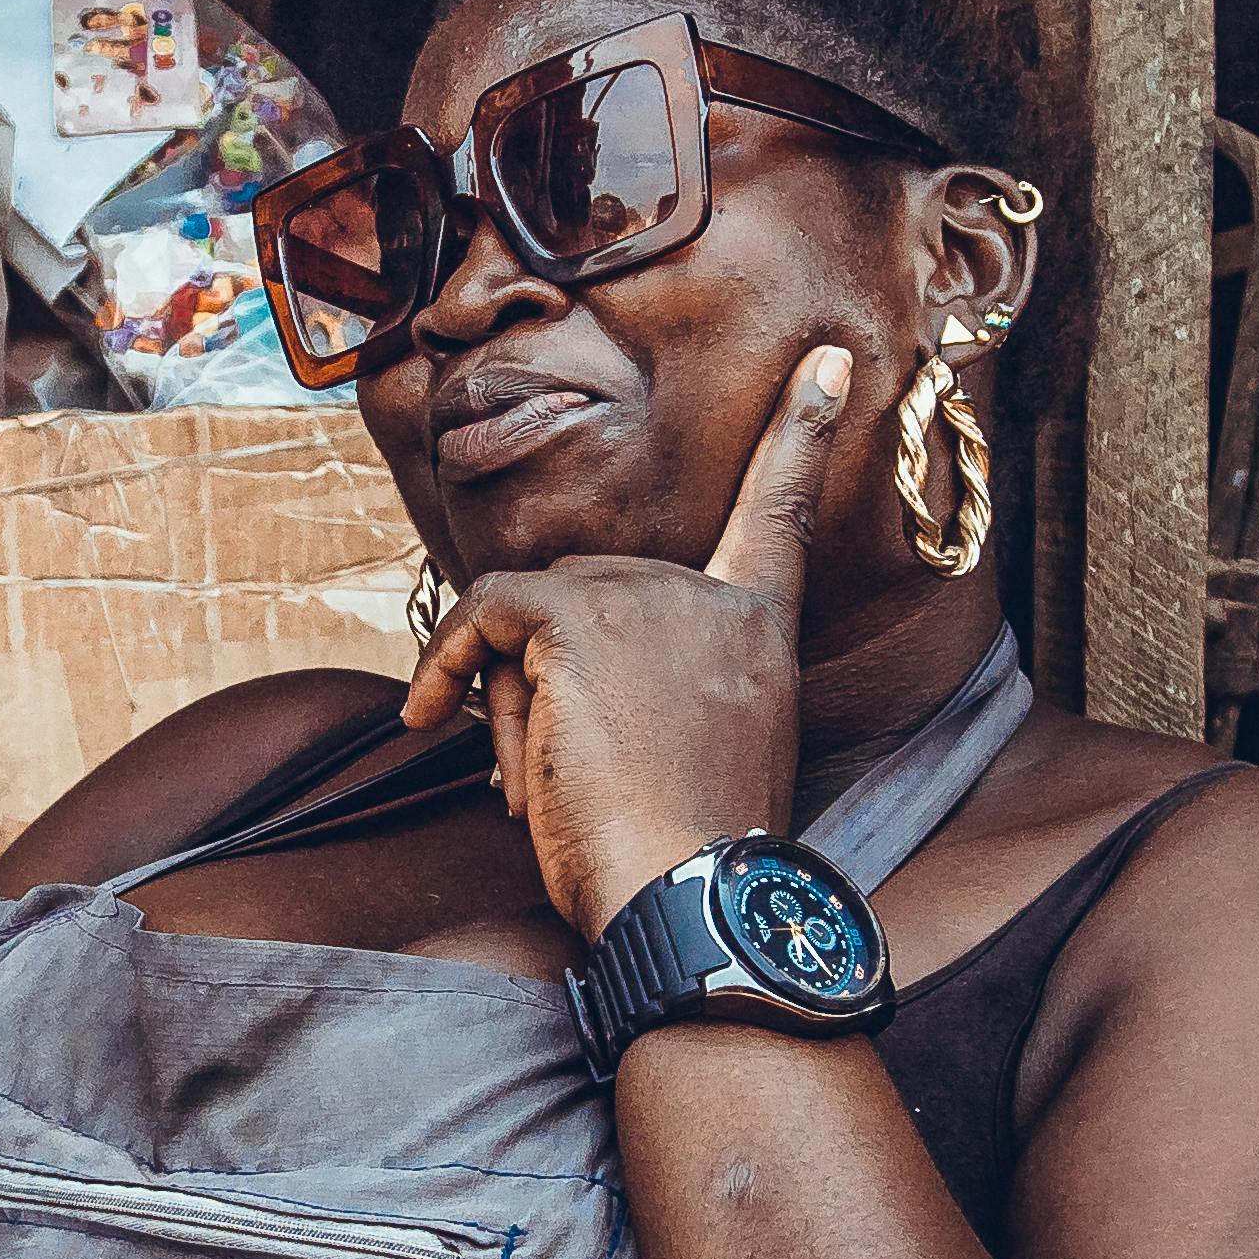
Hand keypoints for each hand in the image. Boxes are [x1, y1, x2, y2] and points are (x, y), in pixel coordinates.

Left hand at [399, 343, 853, 934]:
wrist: (687, 899)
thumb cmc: (682, 856)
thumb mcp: (697, 752)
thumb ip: (653, 682)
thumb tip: (538, 655)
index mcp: (760, 631)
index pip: (779, 514)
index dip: (801, 434)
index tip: (827, 359)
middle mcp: (713, 600)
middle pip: (586, 589)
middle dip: (543, 674)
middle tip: (540, 776)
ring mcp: (651, 600)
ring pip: (530, 610)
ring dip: (502, 691)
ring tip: (527, 782)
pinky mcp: (582, 618)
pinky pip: (483, 610)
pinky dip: (445, 660)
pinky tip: (431, 718)